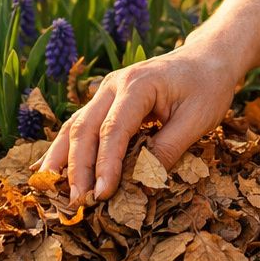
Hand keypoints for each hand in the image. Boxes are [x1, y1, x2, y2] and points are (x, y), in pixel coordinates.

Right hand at [38, 45, 239, 204]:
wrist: (208, 58)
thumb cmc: (207, 87)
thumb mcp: (196, 119)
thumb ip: (166, 149)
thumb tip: (141, 184)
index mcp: (138, 85)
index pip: (113, 130)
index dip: (105, 164)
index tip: (102, 194)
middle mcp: (113, 85)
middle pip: (85, 128)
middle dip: (78, 168)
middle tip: (77, 202)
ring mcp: (106, 91)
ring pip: (75, 126)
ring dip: (62, 160)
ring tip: (52, 191)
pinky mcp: (106, 101)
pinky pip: (80, 126)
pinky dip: (66, 149)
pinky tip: (51, 171)